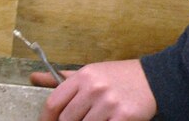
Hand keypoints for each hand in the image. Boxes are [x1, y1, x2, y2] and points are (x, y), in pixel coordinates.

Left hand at [31, 59, 156, 120]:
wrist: (154, 79)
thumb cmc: (120, 77)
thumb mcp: (91, 73)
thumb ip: (62, 78)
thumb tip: (34, 78)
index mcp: (84, 76)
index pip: (53, 103)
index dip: (46, 120)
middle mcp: (95, 88)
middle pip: (66, 120)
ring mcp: (109, 103)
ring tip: (96, 119)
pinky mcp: (123, 116)